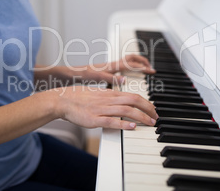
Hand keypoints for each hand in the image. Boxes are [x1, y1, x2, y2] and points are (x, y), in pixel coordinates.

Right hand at [42, 85, 157, 128]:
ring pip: (126, 110)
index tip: (152, 109)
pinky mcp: (94, 119)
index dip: (146, 102)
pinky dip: (123, 123)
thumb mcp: (97, 93)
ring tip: (151, 123)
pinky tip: (131, 126)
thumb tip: (120, 100)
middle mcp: (108, 99)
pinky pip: (111, 120)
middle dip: (148, 109)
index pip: (133, 95)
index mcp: (109, 93)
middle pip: (134, 100)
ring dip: (141, 116)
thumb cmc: (78, 98)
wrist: (62, 100)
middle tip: (156, 117)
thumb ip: (109, 96)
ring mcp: (101, 109)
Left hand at [74, 54, 155, 85]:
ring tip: (144, 69)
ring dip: (137, 63)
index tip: (152, 71)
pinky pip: (122, 65)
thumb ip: (111, 79)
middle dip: (143, 61)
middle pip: (132, 58)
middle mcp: (112, 64)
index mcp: (112, 66)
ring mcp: (110, 66)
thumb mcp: (97, 78)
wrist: (72, 73)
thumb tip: (125, 80)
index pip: (132, 64)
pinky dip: (129, 67)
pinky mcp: (107, 69)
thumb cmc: (82, 75)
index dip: (143, 67)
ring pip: (128, 60)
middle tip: (151, 68)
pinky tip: (129, 76)